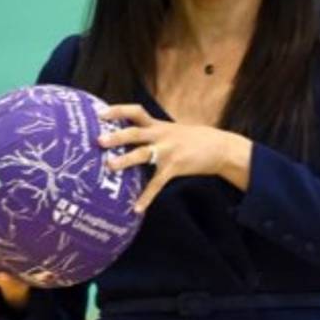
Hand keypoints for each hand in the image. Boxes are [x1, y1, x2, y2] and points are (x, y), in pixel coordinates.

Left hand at [97, 104, 251, 212]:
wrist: (219, 147)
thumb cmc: (191, 139)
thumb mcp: (170, 130)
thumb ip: (151, 132)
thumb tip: (128, 138)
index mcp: (157, 124)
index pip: (135, 112)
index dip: (117, 111)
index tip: (99, 114)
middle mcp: (160, 135)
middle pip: (135, 132)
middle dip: (116, 135)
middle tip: (99, 140)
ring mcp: (167, 151)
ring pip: (142, 154)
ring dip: (125, 160)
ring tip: (109, 165)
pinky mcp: (174, 167)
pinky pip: (157, 183)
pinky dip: (146, 197)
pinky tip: (137, 208)